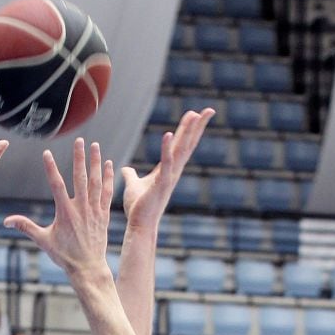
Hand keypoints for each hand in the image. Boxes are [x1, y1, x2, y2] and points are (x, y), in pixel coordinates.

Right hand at [5, 139, 113, 277]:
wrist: (88, 267)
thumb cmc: (64, 255)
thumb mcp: (43, 240)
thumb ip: (25, 227)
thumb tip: (6, 221)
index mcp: (65, 213)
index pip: (57, 185)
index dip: (51, 168)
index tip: (46, 153)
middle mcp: (81, 208)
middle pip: (80, 178)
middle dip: (79, 157)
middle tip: (79, 140)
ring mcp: (94, 210)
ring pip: (96, 182)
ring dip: (96, 162)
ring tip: (95, 146)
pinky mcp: (104, 214)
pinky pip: (107, 192)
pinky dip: (108, 178)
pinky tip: (109, 164)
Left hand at [122, 108, 214, 231]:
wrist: (140, 225)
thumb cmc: (138, 207)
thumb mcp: (133, 185)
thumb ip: (131, 175)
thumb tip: (125, 169)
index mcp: (168, 170)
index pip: (181, 145)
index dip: (189, 129)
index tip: (196, 113)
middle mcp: (172, 172)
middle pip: (187, 144)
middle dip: (197, 126)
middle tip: (208, 110)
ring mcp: (168, 178)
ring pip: (180, 150)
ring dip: (187, 132)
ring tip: (193, 115)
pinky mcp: (160, 184)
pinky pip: (165, 163)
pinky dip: (167, 149)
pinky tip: (168, 134)